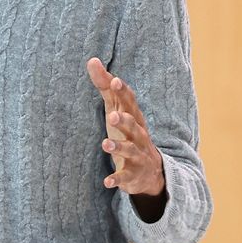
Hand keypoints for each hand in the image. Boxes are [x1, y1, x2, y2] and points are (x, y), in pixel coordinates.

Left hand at [86, 57, 165, 196]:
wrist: (150, 171)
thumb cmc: (128, 132)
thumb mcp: (116, 109)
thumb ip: (105, 86)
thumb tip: (91, 60)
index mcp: (134, 117)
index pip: (130, 102)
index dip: (122, 91)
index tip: (114, 80)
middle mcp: (139, 135)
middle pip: (134, 125)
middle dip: (124, 120)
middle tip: (112, 115)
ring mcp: (138, 156)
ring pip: (131, 150)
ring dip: (119, 148)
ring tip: (105, 145)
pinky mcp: (133, 175)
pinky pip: (126, 177)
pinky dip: (117, 180)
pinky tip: (107, 182)